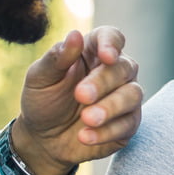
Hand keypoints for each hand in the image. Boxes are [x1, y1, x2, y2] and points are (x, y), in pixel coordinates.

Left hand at [11, 27, 142, 174]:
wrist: (43, 140)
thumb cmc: (43, 102)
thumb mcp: (40, 79)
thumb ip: (56, 58)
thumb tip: (75, 35)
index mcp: (92, 53)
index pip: (112, 37)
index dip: (112, 43)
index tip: (107, 56)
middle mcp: (114, 72)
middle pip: (124, 67)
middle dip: (103, 82)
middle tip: (80, 96)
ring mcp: (124, 98)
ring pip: (133, 94)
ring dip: (111, 107)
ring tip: (86, 119)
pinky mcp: (128, 123)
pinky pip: (128, 124)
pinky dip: (107, 131)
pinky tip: (84, 136)